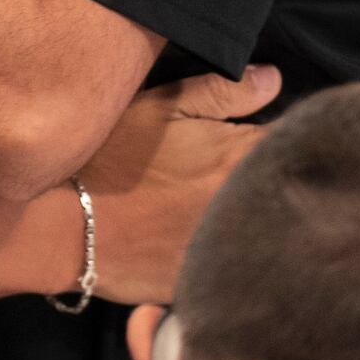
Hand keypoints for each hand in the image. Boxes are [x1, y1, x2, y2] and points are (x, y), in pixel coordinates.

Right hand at [77, 64, 282, 304]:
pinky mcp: (220, 281)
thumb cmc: (109, 159)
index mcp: (243, 155)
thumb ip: (219, 92)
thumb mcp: (156, 109)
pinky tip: (217, 250)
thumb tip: (274, 78)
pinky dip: (244, 258)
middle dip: (280, 181)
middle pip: (294, 191)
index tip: (271, 141)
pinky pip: (251, 269)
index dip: (288, 140)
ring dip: (264, 220)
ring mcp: (238, 246)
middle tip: (244, 179)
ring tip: (227, 215)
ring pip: (278, 232)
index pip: (295, 143)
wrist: (63, 228)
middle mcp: (252, 202)